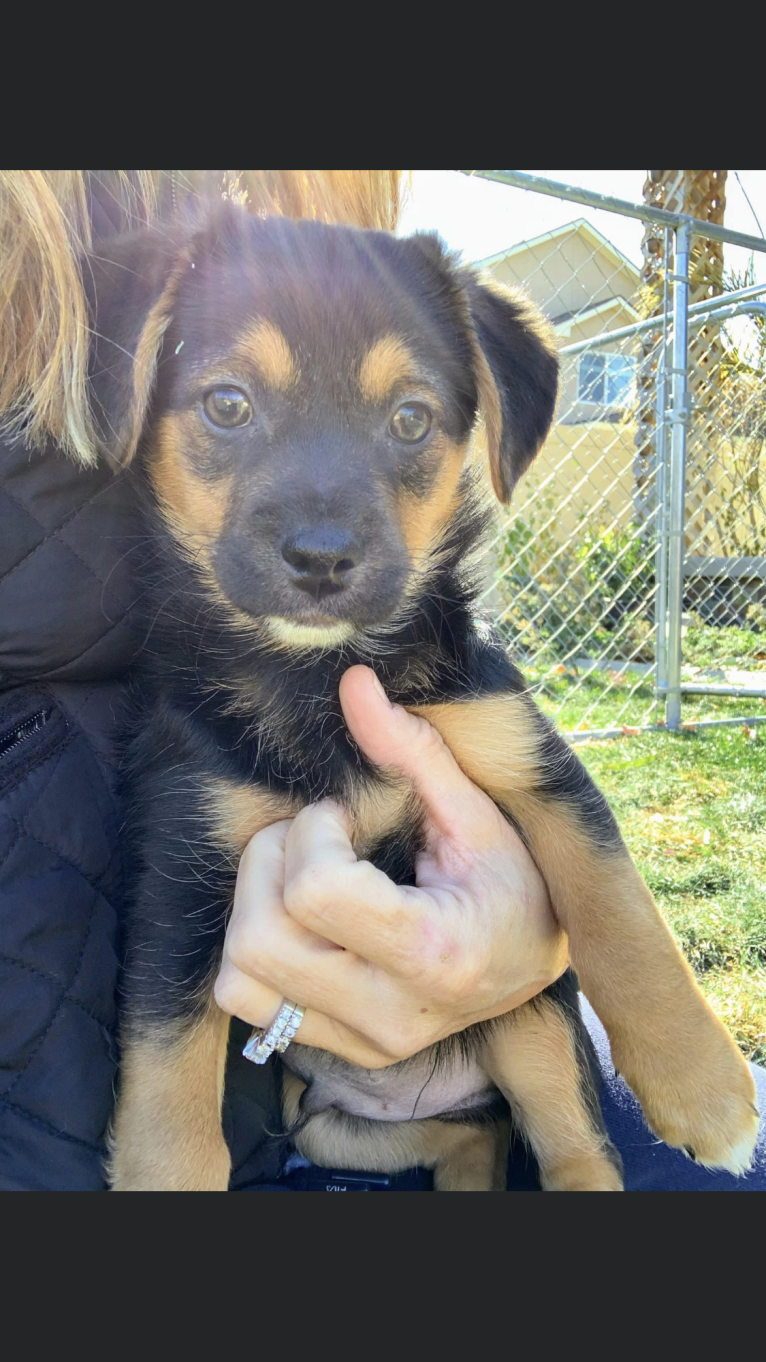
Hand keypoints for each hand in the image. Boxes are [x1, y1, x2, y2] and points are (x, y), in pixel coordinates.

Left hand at [215, 666, 568, 1067]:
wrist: (540, 966)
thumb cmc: (514, 881)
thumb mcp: (476, 813)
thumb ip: (412, 751)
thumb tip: (354, 682)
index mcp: (434, 953)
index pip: (315, 892)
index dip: (312, 832)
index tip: (341, 815)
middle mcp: (393, 1013)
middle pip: (260, 941)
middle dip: (268, 865)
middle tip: (310, 838)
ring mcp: (364, 1041)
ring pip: (240, 980)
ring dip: (251, 911)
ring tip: (298, 877)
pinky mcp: (341, 1049)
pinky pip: (250, 1007)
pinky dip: (255, 953)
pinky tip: (299, 919)